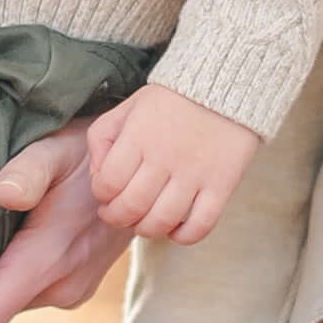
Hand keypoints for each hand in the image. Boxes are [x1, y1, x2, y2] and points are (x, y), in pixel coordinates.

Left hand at [81, 88, 261, 246]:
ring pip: (162, 221)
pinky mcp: (222, 184)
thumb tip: (98, 177)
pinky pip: (200, 225)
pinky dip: (183, 236)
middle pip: (131, 208)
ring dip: (146, 230)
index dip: (102, 196)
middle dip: (118, 218)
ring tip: (144, 221)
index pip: (107, 184)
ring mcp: (195, 173)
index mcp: (138, 137)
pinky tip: (175, 229)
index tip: (107, 194)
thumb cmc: (170, 101)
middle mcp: (165, 157)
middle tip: (120, 214)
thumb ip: (102, 138)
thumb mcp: (127, 108)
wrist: (224, 86)